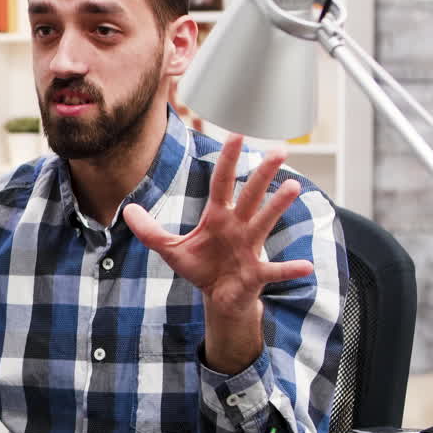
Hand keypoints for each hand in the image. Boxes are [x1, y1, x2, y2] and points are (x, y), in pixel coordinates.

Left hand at [122, 134, 313, 374]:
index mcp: (218, 217)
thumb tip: (126, 210)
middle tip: (279, 150)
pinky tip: (306, 266)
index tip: (236, 134)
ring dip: (277, 206)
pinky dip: (289, 268)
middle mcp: (238, 227)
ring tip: (293, 187)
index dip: (228, 160)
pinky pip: (274, 269)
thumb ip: (149, 230)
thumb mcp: (170, 248)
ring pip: (264, 223)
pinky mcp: (256, 273)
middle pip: (251, 195)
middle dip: (263, 173)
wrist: (218, 298)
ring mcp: (249, 248)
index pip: (223, 182)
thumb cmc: (200, 268)